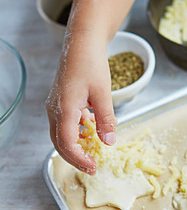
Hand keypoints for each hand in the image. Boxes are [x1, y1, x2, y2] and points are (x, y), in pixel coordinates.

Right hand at [46, 33, 116, 174]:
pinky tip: (89, 132)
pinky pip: (63, 124)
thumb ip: (106, 119)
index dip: (79, 159)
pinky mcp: (59, 101)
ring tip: (91, 153)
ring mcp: (54, 105)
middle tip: (92, 167)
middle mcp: (54, 109)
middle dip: (75, 158)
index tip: (93, 167)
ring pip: (60, 134)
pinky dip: (74, 133)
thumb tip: (109, 142)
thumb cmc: (92, 63)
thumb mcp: (104, 93)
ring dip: (74, 146)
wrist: (82, 42)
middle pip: (59, 143)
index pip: (67, 143)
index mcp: (64, 109)